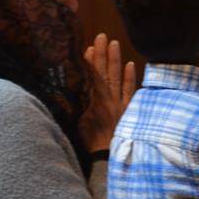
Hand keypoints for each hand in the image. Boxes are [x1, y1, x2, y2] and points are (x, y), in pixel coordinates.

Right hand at [77, 33, 135, 152]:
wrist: (106, 161)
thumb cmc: (89, 145)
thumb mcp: (77, 125)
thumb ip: (75, 108)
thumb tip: (68, 93)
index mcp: (93, 104)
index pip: (92, 78)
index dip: (91, 62)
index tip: (90, 47)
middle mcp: (107, 101)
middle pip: (104, 73)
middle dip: (102, 54)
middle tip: (102, 36)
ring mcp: (119, 105)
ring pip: (118, 79)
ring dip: (115, 60)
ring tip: (114, 43)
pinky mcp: (128, 111)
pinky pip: (131, 92)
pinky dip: (131, 78)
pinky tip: (131, 64)